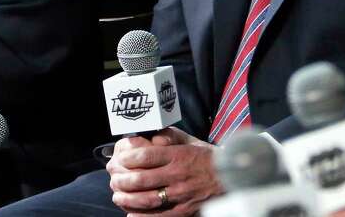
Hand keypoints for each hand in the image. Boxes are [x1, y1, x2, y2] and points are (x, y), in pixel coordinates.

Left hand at [107, 127, 221, 215]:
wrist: (232, 176)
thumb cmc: (207, 157)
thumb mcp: (190, 140)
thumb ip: (170, 136)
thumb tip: (151, 136)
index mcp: (177, 155)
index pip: (145, 156)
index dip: (127, 159)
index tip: (118, 159)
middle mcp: (177, 175)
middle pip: (141, 179)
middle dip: (121, 180)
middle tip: (113, 179)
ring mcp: (181, 194)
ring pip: (147, 199)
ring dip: (127, 199)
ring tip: (117, 196)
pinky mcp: (185, 210)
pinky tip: (131, 215)